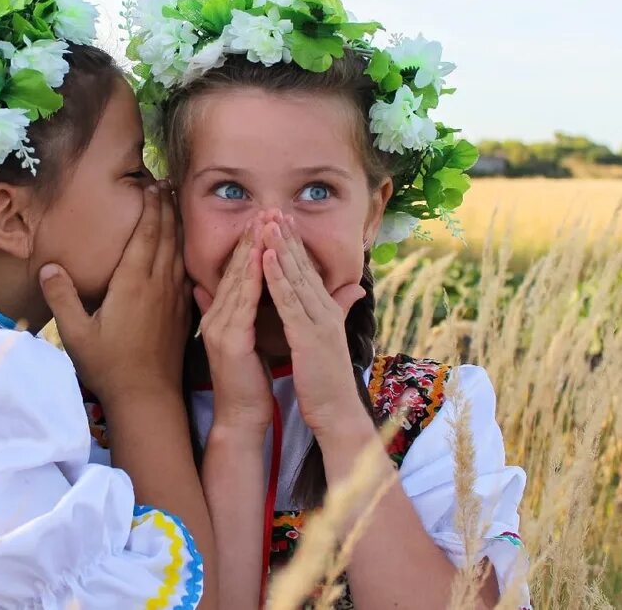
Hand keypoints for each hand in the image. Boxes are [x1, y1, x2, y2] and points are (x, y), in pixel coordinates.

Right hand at [40, 183, 189, 402]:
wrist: (148, 397)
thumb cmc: (108, 366)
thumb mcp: (76, 334)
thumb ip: (62, 298)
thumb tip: (48, 266)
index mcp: (133, 283)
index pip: (145, 234)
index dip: (150, 207)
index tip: (152, 184)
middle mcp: (157, 284)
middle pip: (166, 235)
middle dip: (166, 206)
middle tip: (167, 181)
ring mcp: (173, 297)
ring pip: (178, 250)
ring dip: (177, 224)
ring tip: (176, 202)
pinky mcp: (182, 311)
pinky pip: (184, 271)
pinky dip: (184, 250)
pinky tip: (184, 246)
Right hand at [196, 213, 273, 433]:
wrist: (240, 416)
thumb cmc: (247, 380)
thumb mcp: (243, 338)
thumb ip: (235, 313)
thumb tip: (214, 290)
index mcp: (218, 315)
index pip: (234, 273)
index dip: (247, 245)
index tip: (261, 219)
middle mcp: (214, 316)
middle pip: (233, 270)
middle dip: (249, 239)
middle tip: (264, 209)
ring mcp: (218, 327)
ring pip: (237, 281)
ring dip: (251, 250)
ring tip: (263, 223)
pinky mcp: (228, 340)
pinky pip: (242, 302)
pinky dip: (252, 278)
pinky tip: (260, 258)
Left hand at [261, 214, 370, 438]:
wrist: (335, 413)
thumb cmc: (325, 380)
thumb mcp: (327, 340)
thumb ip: (336, 312)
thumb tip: (354, 291)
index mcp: (325, 311)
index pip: (307, 271)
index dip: (294, 245)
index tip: (280, 221)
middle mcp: (324, 310)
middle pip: (302, 266)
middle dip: (287, 237)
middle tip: (273, 208)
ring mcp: (318, 321)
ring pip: (296, 276)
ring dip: (281, 247)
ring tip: (267, 221)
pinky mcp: (309, 335)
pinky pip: (289, 300)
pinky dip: (277, 276)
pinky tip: (266, 256)